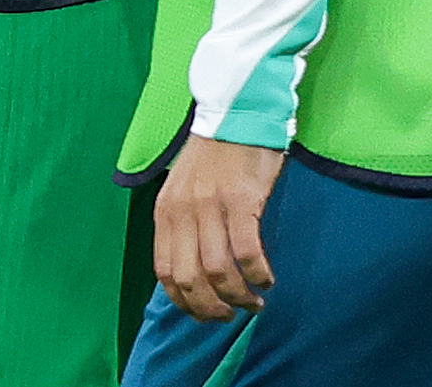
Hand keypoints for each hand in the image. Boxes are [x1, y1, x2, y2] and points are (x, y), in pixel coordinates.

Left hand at [151, 135, 282, 320]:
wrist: (235, 117)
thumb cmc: (213, 161)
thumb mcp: (182, 193)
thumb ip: (182, 228)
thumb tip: (192, 276)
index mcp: (165, 213)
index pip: (165, 273)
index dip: (186, 303)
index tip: (207, 315)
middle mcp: (182, 211)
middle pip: (189, 279)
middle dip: (211, 307)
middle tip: (233, 314)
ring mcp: (210, 205)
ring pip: (218, 270)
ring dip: (238, 296)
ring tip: (254, 300)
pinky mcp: (241, 199)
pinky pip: (246, 251)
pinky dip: (257, 273)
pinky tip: (266, 278)